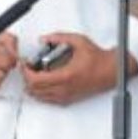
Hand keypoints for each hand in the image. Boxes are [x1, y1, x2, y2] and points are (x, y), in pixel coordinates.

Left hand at [21, 32, 137, 105]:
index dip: (26, 71)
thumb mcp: (79, 41)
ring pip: (39, 96)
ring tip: (35, 75)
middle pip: (34, 89)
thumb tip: (44, 38)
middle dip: (27, 77)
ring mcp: (66, 96)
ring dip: (33, 86)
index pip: (35, 79)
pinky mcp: (69, 99)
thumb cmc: (99, 59)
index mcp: (65, 76)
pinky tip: (44, 83)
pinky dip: (41, 93)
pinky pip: (48, 100)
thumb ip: (60, 37)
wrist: (112, 71)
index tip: (25, 64)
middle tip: (28, 68)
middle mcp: (64, 88)